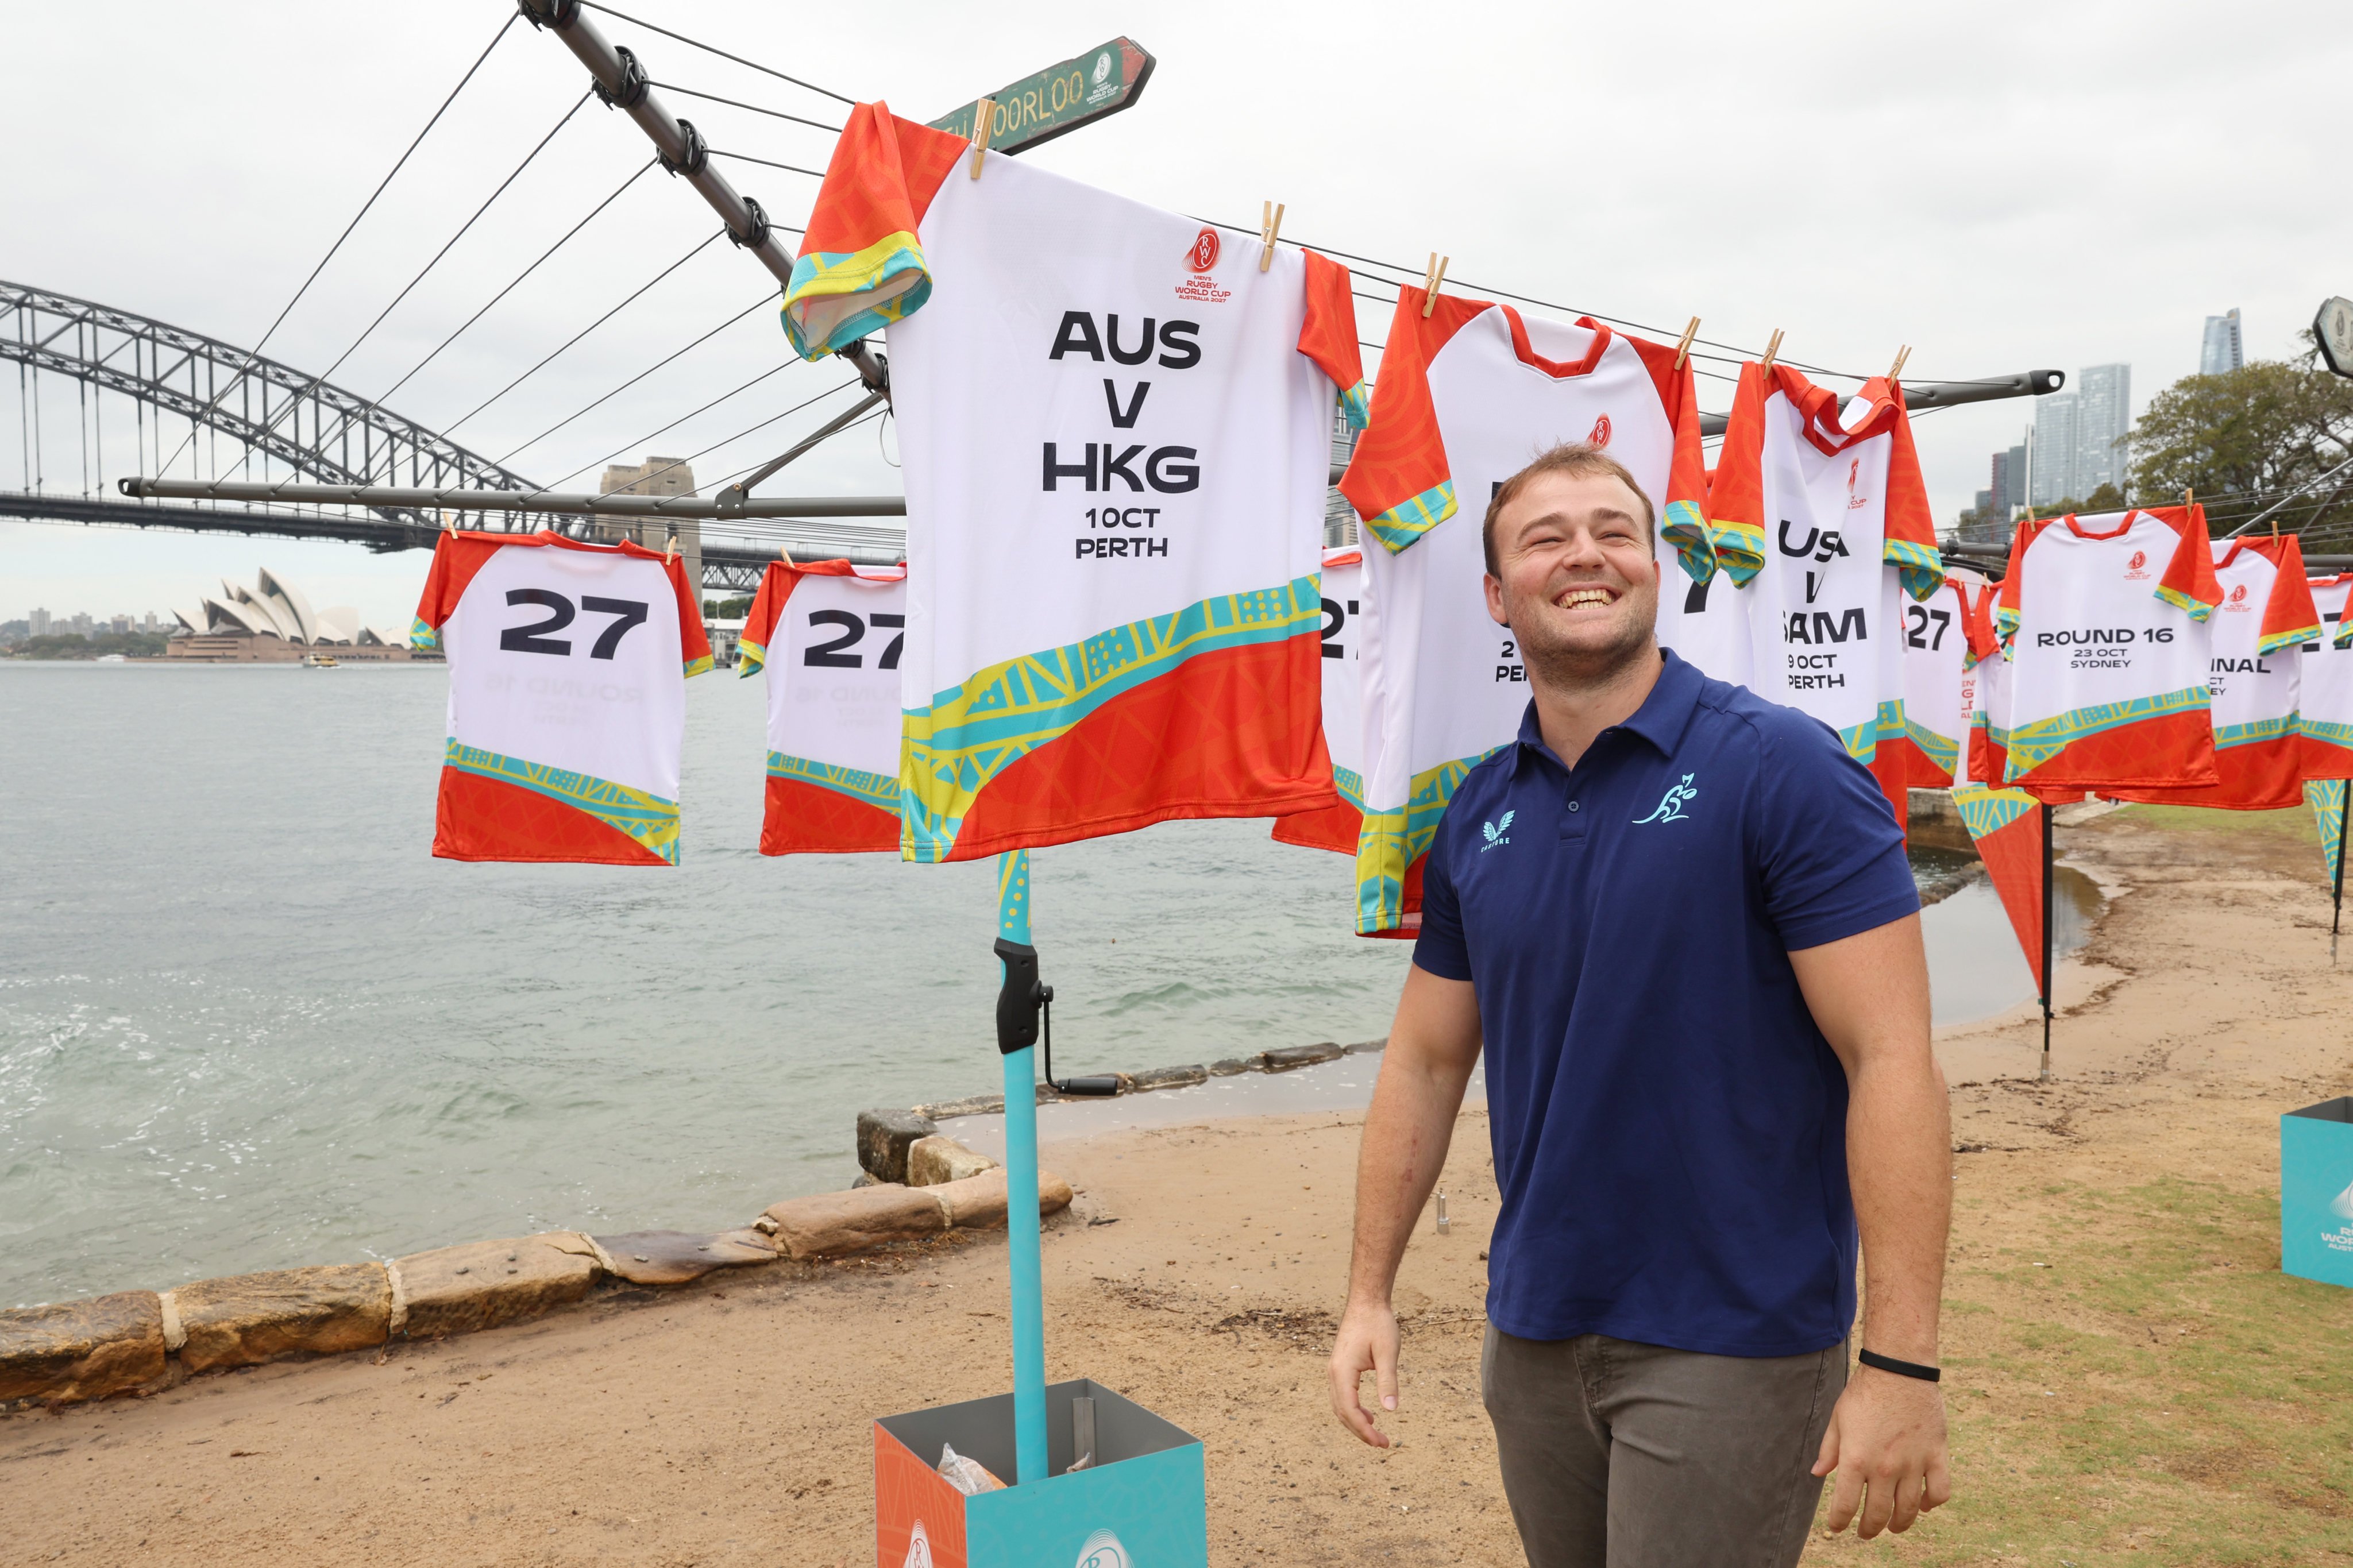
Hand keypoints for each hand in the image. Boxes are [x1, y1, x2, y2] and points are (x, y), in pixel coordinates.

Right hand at [1327, 1297, 1400, 1446]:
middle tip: (1383, 1444)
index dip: (1364, 1430)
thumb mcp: (1388, 1353)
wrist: (1366, 1301)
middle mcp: (1333, 1373)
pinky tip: (1369, 1415)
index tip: (1382, 1442)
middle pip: (1342, 1412)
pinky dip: (1353, 1410)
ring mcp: (1334, 1370)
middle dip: (1361, 1432)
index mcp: (1342, 1371)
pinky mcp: (1340, 1367)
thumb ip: (1388, 1381)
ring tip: (1376, 1435)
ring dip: (1356, 1423)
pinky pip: (1342, 1396)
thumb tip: (1391, 1409)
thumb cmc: (1378, 1324)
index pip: (1350, 1410)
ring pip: (1340, 1406)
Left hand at [1812, 1366, 1950, 1538]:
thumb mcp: (1838, 1419)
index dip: (1840, 1522)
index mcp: (1856, 1459)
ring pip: (1909, 1510)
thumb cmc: (1864, 1392)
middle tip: (1866, 1532)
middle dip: (1869, 1529)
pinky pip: (1939, 1492)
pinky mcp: (1937, 1455)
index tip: (1838, 1528)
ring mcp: (1913, 1463)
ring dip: (1900, 1524)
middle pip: (1878, 1514)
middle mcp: (1884, 1467)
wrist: (1898, 1370)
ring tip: (1893, 1526)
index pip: (1846, 1506)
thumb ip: (1829, 1450)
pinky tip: (1923, 1505)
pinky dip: (1932, 1504)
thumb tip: (1817, 1474)